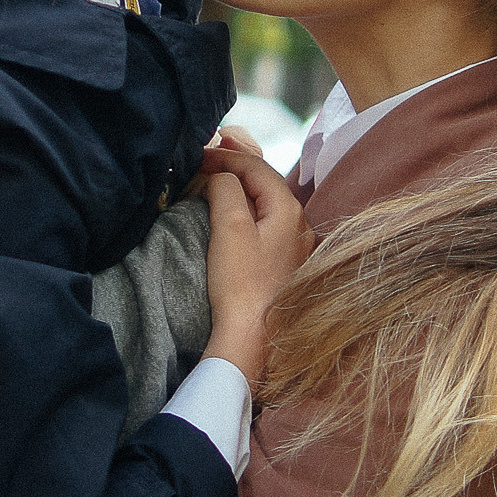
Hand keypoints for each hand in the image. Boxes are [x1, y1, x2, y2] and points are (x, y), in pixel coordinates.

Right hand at [199, 142, 313, 385]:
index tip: (197, 157)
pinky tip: (230, 219)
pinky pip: (265, 228)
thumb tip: (220, 176)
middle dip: (233, 170)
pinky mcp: (284, 268)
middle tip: (203, 164)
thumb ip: (225, 190)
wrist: (254, 340)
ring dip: (239, 192)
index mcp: (289, 211)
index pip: (257, 167)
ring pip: (265, 206)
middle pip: (264, 184)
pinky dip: (245, 214)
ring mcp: (295, 249)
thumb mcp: (230, 227)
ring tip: (213, 186)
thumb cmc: (241, 285)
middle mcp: (299, 226)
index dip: (225, 156)